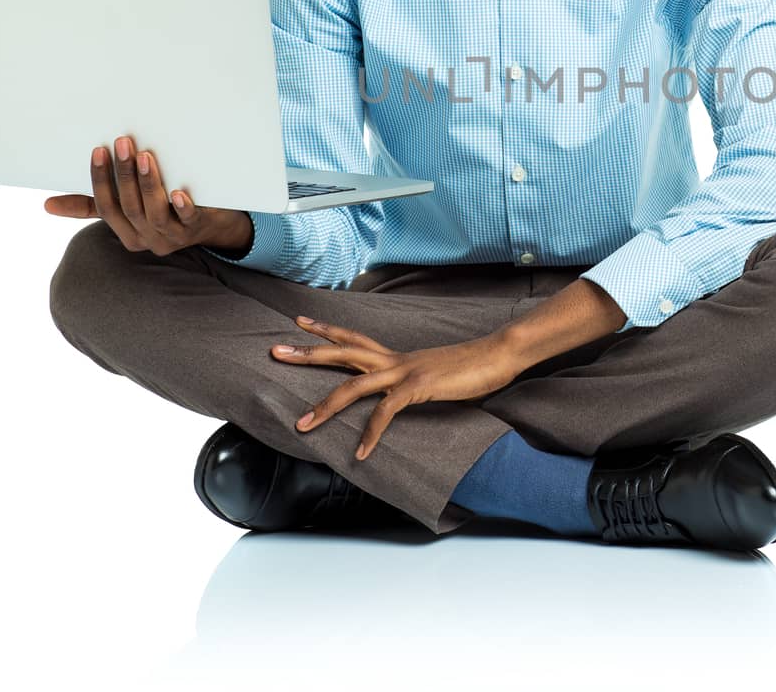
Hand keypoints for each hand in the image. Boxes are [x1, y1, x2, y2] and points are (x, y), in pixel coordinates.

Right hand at [44, 135, 252, 257]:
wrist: (211, 225)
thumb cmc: (161, 211)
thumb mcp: (126, 210)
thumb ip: (92, 206)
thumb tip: (47, 205)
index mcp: (126, 233)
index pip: (106, 208)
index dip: (101, 180)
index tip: (99, 150)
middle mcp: (147, 238)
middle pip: (130, 207)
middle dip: (123, 175)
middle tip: (123, 142)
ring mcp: (172, 235)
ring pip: (155, 213)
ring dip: (148, 183)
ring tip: (145, 156)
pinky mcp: (197, 228)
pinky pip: (188, 220)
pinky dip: (183, 207)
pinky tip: (179, 192)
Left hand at [271, 318, 520, 459]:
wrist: (499, 355)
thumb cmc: (474, 366)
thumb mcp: (436, 374)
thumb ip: (415, 383)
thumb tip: (406, 393)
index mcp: (398, 356)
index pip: (354, 338)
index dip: (326, 330)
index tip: (300, 322)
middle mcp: (395, 359)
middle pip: (343, 351)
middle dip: (307, 352)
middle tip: (275, 351)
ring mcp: (405, 371)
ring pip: (354, 384)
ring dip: (325, 405)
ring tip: (301, 424)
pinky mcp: (418, 387)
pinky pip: (386, 412)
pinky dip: (371, 434)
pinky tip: (360, 453)